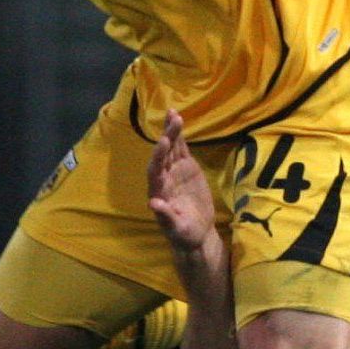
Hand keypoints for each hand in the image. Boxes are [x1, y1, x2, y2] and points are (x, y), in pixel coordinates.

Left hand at [148, 110, 217, 252]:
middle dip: (167, 138)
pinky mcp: (186, 168)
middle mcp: (163, 178)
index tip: (164, 142)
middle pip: (163, 155)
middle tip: (172, 120)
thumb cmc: (184, 235)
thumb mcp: (176, 229)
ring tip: (173, 113)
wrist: (196, 233)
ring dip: (171, 131)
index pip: (155, 171)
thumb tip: (153, 203)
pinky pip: (181, 149)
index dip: (158, 157)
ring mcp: (174, 171)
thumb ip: (165, 216)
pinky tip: (177, 119)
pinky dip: (179, 136)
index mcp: (158, 191)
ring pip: (171, 148)